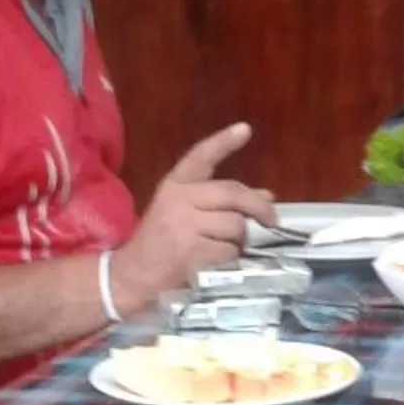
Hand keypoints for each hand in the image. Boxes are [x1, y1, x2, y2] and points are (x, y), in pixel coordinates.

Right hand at [111, 123, 278, 307]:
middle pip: (233, 193)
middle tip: (272, 220)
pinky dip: (231, 258)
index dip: (223, 142)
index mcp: (174, 185)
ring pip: (236, 225)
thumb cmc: (160, 244)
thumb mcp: (182, 214)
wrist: (131, 275)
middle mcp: (179, 199)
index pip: (200, 156)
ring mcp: (184, 224)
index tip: (244, 129)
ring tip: (227, 247)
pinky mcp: (191, 250)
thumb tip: (266, 196)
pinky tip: (216, 262)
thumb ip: (220, 203)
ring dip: (241, 240)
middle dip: (259, 207)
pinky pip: (230, 250)